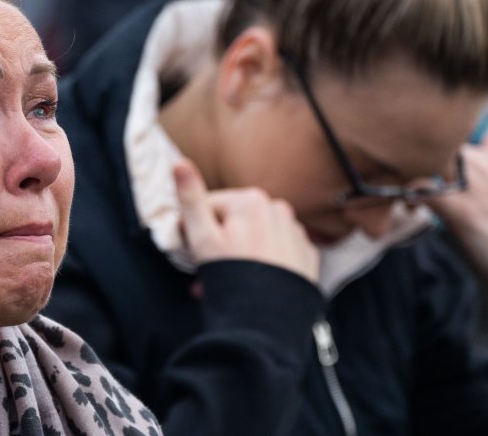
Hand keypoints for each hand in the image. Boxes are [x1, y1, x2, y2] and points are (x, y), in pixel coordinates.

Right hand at [174, 159, 319, 282]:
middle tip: (211, 272)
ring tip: (234, 280)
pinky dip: (268, 263)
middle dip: (221, 243)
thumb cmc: (232, 279)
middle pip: (236, 221)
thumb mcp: (202, 238)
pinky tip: (258, 283)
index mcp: (251, 200)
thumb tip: (179, 164)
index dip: (196, 230)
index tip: (193, 252)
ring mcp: (297, 233)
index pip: (210, 207)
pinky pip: (280, 253)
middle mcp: (279, 210)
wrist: (269, 323)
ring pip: (258, 237)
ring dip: (244, 253)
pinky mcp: (308, 257)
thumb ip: (191, 199)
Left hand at [426, 124, 487, 356]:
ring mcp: (472, 184)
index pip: (447, 132)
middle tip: (399, 178)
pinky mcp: (462, 210)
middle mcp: (483, 163)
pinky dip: (407, 197)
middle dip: (409, 159)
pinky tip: (410, 208)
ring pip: (422, 162)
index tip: (409, 158)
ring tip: (407, 195)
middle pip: (430, 144)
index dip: (422, 145)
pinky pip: (420, 190)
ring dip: (405, 176)